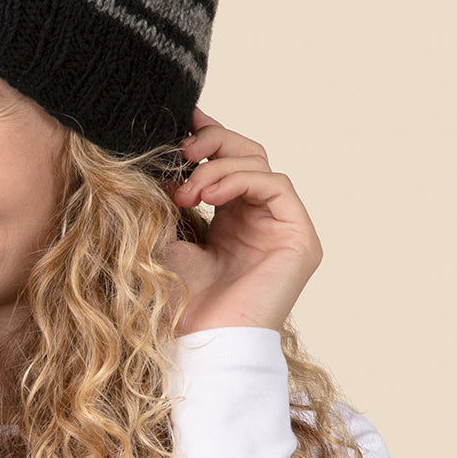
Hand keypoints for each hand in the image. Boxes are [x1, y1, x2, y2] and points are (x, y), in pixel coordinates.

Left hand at [164, 108, 322, 335]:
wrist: (196, 340)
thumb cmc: (177, 298)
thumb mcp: (162, 232)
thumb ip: (167, 191)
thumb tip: (156, 149)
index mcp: (230, 217)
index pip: (225, 160)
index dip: (206, 134)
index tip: (179, 117)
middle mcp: (259, 218)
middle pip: (246, 152)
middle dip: (210, 143)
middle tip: (179, 150)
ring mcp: (282, 227)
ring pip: (260, 163)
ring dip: (217, 166)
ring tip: (185, 190)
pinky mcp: (300, 238)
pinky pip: (276, 184)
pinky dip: (239, 179)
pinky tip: (207, 196)